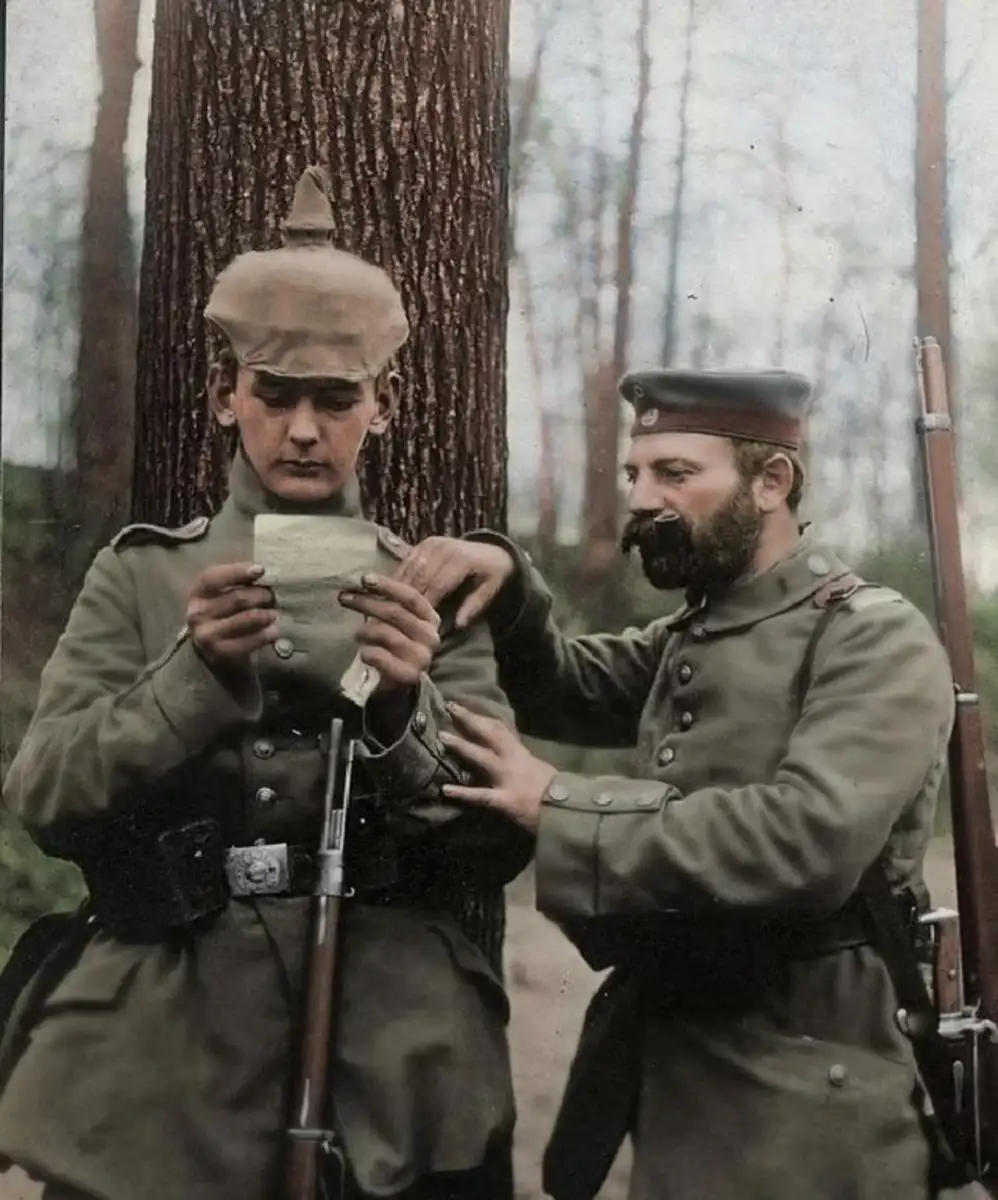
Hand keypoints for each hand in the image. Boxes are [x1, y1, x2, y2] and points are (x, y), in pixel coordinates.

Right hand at [186, 562, 276, 666]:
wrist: (214, 652)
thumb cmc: (223, 615)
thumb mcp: (222, 594)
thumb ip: (238, 582)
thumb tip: (263, 572)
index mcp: (197, 593)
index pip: (212, 577)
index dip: (237, 571)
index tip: (261, 570)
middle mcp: (197, 613)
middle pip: (237, 598)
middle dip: (261, 595)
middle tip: (273, 597)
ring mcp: (206, 635)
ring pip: (246, 618)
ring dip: (266, 614)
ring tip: (275, 614)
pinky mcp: (220, 652)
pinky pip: (250, 640)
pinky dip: (266, 634)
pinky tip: (274, 631)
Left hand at [338, 574, 441, 695]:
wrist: (396, 685)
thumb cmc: (393, 647)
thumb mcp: (396, 622)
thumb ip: (389, 602)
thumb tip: (366, 579)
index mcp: (430, 619)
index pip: (411, 597)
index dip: (388, 586)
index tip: (364, 579)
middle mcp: (431, 637)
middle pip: (396, 612)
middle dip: (366, 603)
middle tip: (344, 598)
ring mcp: (422, 657)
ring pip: (386, 634)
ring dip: (365, 631)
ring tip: (357, 634)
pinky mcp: (409, 675)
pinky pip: (381, 657)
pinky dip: (367, 652)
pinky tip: (363, 654)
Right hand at [394, 537, 514, 628]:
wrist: (493, 550)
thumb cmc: (491, 574)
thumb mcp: (491, 589)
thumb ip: (475, 606)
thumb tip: (458, 625)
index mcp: (461, 560)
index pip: (438, 585)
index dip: (426, 605)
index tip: (417, 623)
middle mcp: (444, 548)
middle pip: (420, 577)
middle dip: (409, 599)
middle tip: (398, 619)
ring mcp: (432, 544)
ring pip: (410, 569)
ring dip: (399, 589)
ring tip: (390, 608)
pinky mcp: (424, 543)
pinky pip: (407, 562)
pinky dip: (399, 577)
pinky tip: (391, 594)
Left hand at [437, 703, 556, 832]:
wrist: (568, 810)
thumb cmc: (555, 792)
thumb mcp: (538, 770)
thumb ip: (522, 762)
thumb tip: (508, 757)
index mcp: (521, 754)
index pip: (499, 730)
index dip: (481, 718)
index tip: (464, 707)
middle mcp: (513, 761)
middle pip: (490, 735)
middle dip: (470, 720)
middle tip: (450, 707)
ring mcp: (508, 779)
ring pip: (482, 758)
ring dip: (462, 746)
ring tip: (442, 737)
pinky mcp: (504, 800)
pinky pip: (480, 795)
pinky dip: (463, 793)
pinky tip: (445, 789)